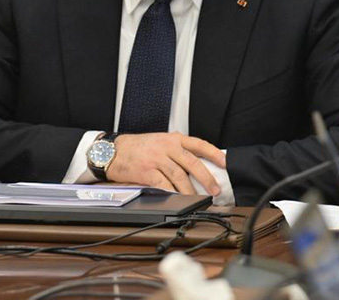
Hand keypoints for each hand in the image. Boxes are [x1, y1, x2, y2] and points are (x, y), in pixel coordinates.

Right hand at [106, 133, 225, 195]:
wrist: (113, 151)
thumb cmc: (137, 147)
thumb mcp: (160, 141)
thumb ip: (177, 150)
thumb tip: (197, 166)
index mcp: (173, 139)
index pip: (199, 144)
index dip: (214, 153)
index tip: (225, 163)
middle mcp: (166, 147)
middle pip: (192, 163)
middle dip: (206, 178)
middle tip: (214, 190)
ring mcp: (156, 158)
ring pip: (180, 176)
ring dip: (191, 190)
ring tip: (198, 198)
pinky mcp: (147, 171)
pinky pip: (164, 184)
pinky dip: (173, 193)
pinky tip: (178, 199)